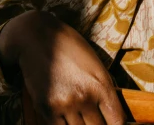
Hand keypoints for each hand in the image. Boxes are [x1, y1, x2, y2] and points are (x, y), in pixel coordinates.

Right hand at [0, 10, 125, 124]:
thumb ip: (105, 89)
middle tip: (93, 119)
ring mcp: (64, 104)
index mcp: (101, 85)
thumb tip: (114, 114)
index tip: (110, 123)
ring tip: (78, 115)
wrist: (36, 37)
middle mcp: (85, 97)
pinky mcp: (45, 108)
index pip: (117, 122)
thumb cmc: (69, 47)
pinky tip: (65, 118)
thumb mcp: (95, 64)